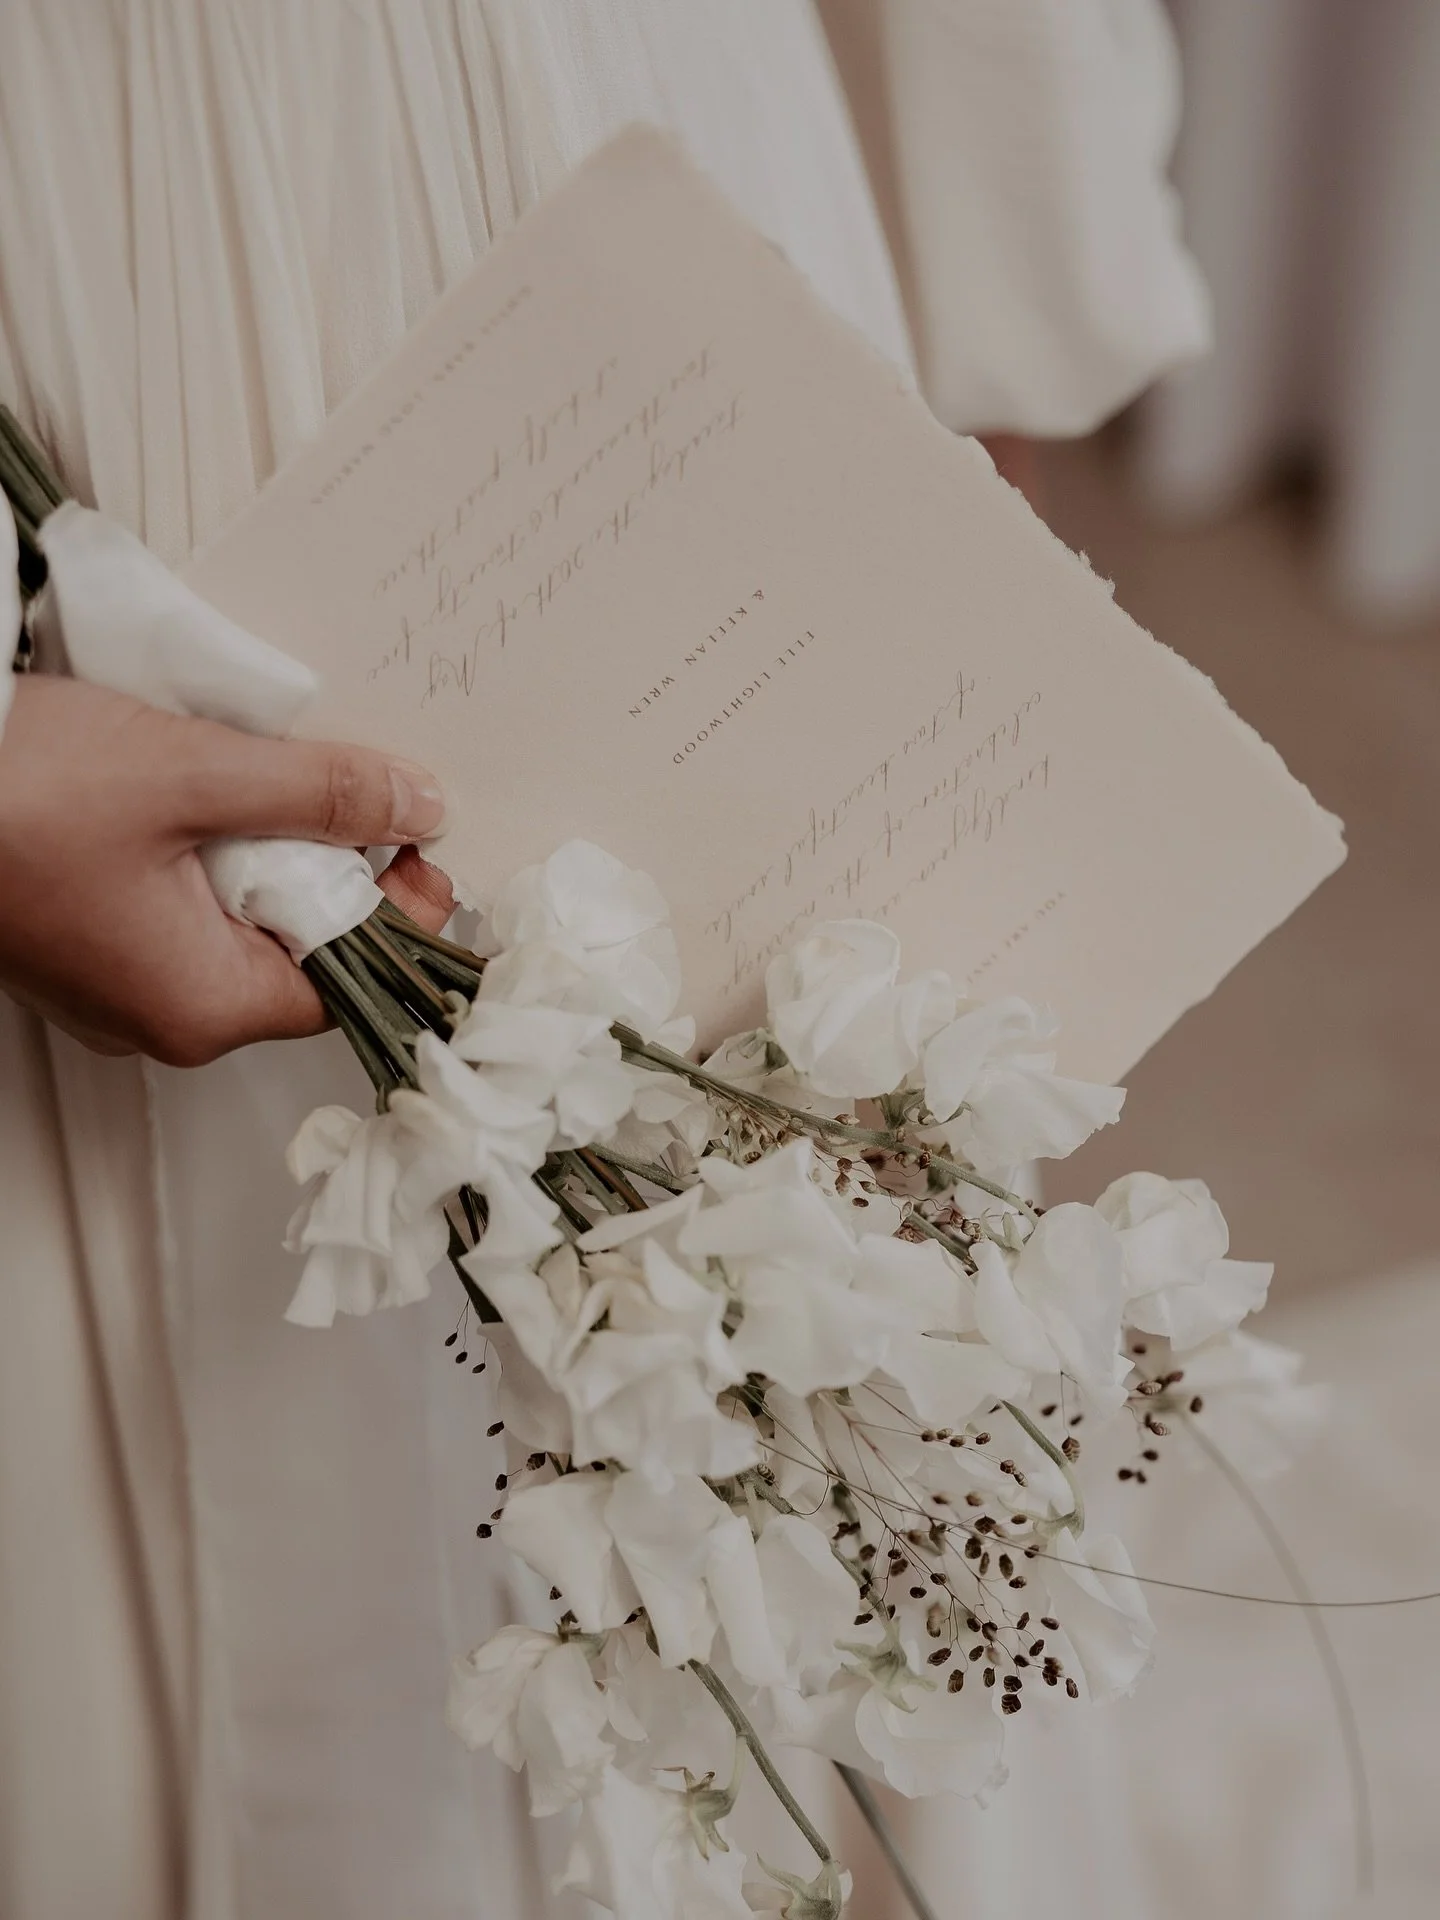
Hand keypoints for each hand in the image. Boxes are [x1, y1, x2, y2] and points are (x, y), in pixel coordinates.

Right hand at [0, 675, 454, 1064]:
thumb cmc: (10, 794)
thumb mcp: (194, 775)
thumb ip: (319, 794)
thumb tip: (415, 805)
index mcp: (200, 1008)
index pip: (353, 982)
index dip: (401, 911)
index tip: (422, 838)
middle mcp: (161, 1019)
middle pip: (302, 956)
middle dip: (335, 871)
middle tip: (349, 791)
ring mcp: (118, 986)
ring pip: (241, 927)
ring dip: (270, 854)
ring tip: (266, 783)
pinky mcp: (87, 944)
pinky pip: (183, 910)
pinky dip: (211, 854)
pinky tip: (201, 796)